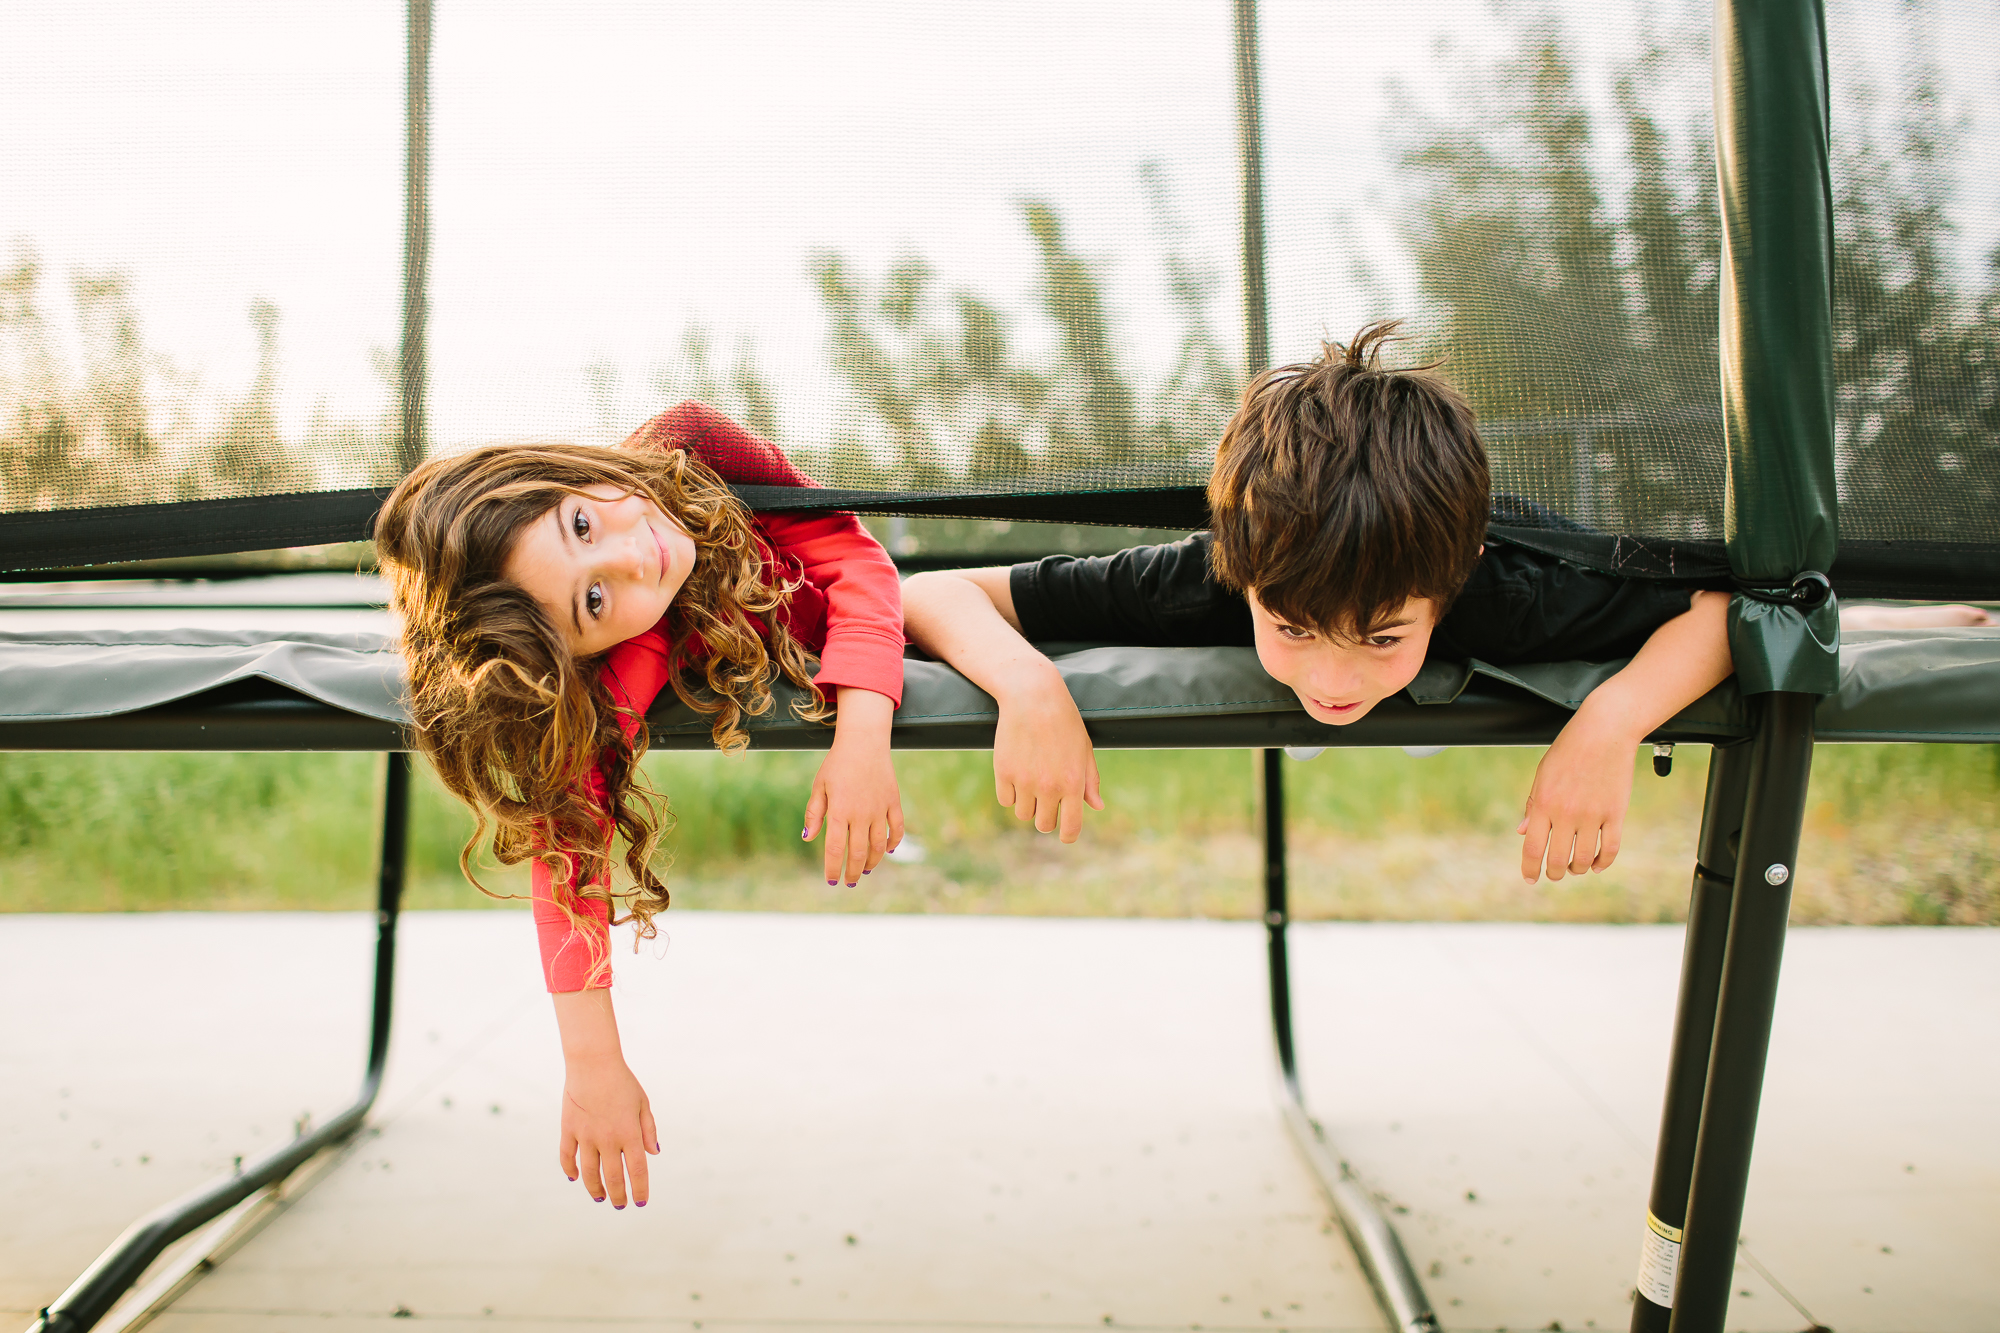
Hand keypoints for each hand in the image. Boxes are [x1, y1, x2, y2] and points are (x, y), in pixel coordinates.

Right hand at [557, 1048, 658, 1207]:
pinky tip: (575, 1177)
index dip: (639, 1189)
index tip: (640, 1202)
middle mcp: (608, 1138)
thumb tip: (653, 1154)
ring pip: (589, 1173)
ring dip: (595, 1189)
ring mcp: (586, 1135)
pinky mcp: (568, 1129)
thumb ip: (648, 1130)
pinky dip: (570, 1170)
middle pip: (613, 1177)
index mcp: (629, 1133)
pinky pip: (567, 1157)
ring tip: (600, 1197)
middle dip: (617, 1196)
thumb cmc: (622, 1082)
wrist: (593, 1063)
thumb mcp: (642, 1103)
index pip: (637, 1170)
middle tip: (619, 1205)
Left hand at [804, 688, 903, 885]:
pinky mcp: (893, 802)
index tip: (831, 881)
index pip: (835, 849)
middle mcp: (860, 814)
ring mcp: (879, 809)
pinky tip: (887, 850)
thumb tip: (808, 839)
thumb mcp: (819, 786)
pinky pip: (896, 829)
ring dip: (873, 862)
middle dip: (853, 872)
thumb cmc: (837, 764)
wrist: (864, 742)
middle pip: (858, 853)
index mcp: (839, 811)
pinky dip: (893, 843)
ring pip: (878, 846)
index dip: (833, 868)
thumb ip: (814, 813)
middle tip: (850, 882)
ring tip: (866, 869)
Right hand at [993, 665, 1102, 841]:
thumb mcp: (1084, 749)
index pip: (1070, 827)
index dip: (1068, 835)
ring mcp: (1025, 781)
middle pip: (1043, 825)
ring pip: (1023, 813)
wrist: (1033, 696)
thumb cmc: (1064, 721)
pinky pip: (1005, 800)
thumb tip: (1096, 807)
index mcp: (1073, 783)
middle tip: (1046, 799)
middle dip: (1045, 816)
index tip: (1065, 834)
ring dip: (1027, 803)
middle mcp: (1049, 787)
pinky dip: (1010, 792)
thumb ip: (1090, 781)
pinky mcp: (1003, 773)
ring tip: (1031, 779)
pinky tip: (1017, 772)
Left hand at [1517, 699, 1637, 882]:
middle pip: (1557, 860)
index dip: (1529, 868)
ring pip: (1583, 859)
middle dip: (1554, 873)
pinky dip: (1602, 862)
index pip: (1532, 848)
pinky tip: (1596, 864)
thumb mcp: (1543, 775)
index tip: (1530, 878)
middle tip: (1554, 874)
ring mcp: (1593, 815)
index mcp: (1544, 803)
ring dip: (1577, 869)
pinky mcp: (1615, 813)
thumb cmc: (1569, 751)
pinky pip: (1610, 849)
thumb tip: (1522, 833)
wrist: (1604, 731)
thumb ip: (1533, 806)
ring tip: (1575, 867)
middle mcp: (1566, 813)